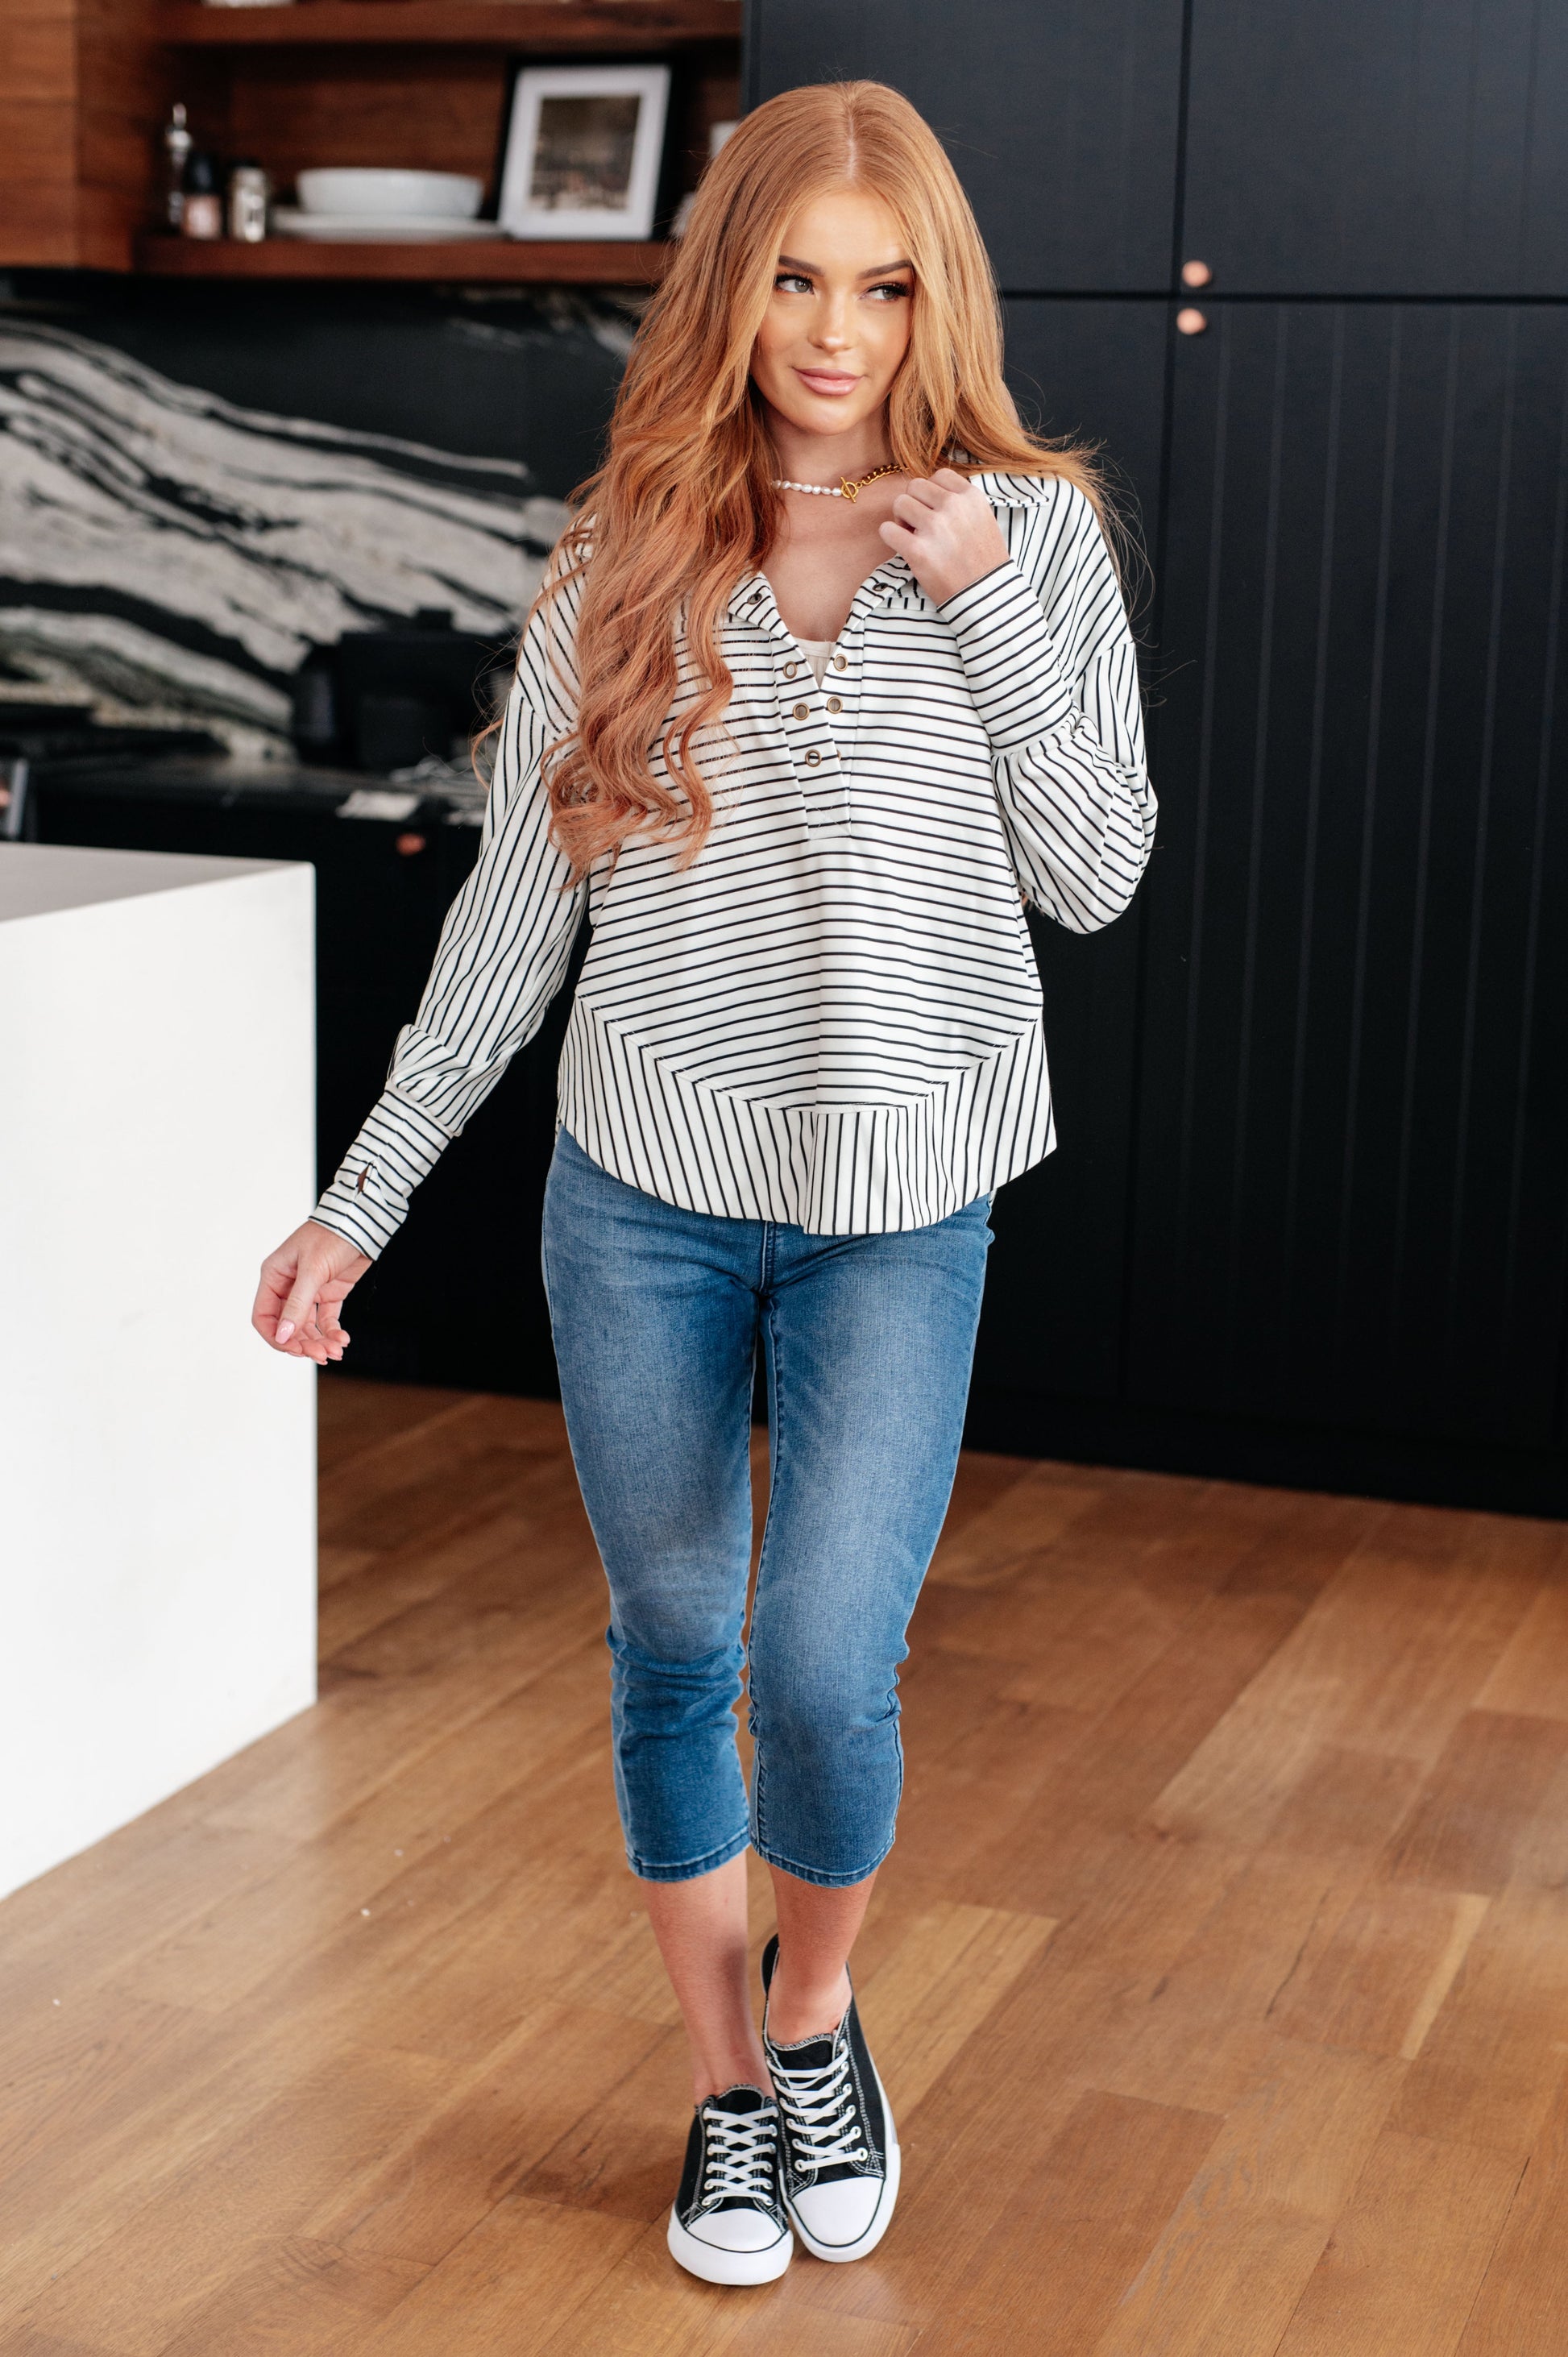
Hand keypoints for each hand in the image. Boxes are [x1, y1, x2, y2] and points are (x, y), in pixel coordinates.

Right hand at [253, 1220, 370, 1364]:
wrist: (362, 1223)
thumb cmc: (332, 1236)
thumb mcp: (312, 1270)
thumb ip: (297, 1304)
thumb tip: (283, 1335)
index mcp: (274, 1276)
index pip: (264, 1316)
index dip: (276, 1337)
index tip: (294, 1350)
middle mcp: (288, 1286)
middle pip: (287, 1327)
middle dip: (303, 1343)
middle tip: (321, 1354)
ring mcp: (309, 1291)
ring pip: (307, 1327)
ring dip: (319, 1342)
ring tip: (336, 1351)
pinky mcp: (329, 1293)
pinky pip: (326, 1320)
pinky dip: (332, 1332)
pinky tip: (342, 1340)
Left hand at [877, 467, 1010, 604]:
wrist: (987, 596)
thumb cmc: (984, 561)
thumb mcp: (983, 520)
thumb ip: (961, 503)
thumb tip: (929, 494)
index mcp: (971, 497)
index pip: (939, 475)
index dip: (931, 493)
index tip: (935, 511)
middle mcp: (953, 507)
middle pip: (915, 486)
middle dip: (914, 504)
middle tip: (920, 526)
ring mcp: (935, 528)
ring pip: (899, 503)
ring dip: (901, 519)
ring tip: (914, 537)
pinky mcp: (918, 551)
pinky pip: (886, 530)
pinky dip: (890, 537)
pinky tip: (903, 547)